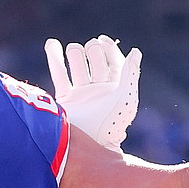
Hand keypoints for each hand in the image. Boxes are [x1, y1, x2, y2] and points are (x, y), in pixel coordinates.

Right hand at [45, 35, 141, 150]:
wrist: (87, 147)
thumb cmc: (111, 126)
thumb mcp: (125, 99)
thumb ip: (130, 74)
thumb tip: (135, 52)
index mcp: (116, 88)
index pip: (114, 61)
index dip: (109, 48)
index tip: (103, 41)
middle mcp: (99, 89)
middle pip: (95, 58)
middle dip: (93, 51)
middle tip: (91, 53)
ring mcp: (81, 93)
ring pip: (77, 62)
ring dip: (76, 53)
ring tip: (74, 51)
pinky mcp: (65, 98)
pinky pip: (59, 73)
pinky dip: (55, 57)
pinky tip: (52, 44)